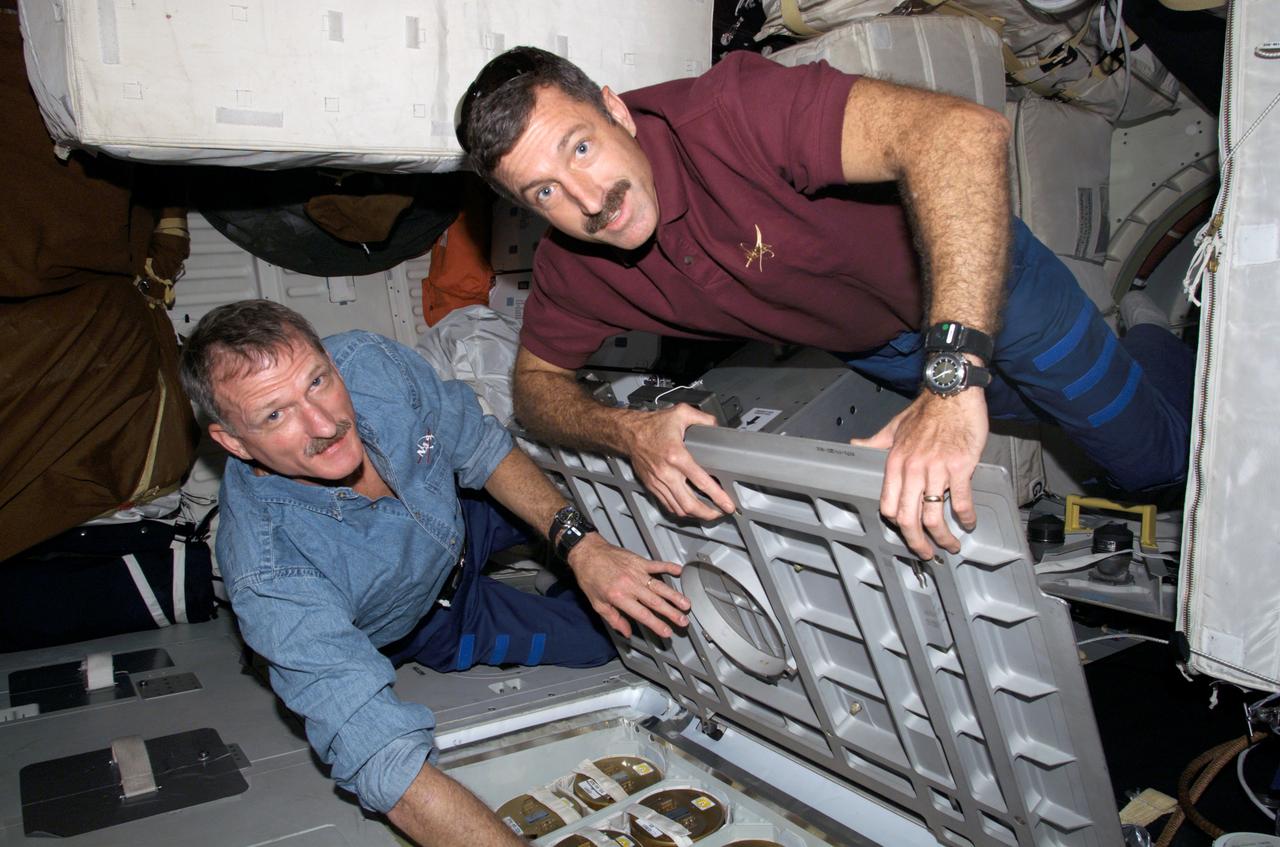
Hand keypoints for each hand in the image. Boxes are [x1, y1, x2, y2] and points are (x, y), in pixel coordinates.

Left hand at [566, 533, 690, 638]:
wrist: (587, 552)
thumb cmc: (589, 576)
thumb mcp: (597, 603)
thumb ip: (614, 619)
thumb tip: (626, 632)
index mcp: (619, 597)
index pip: (643, 615)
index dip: (657, 625)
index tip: (667, 631)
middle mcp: (630, 585)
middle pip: (655, 602)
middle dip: (671, 613)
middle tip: (683, 621)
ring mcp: (636, 572)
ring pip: (660, 586)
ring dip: (674, 596)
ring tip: (686, 604)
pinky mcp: (639, 561)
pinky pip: (657, 565)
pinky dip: (669, 567)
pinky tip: (680, 571)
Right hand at [626, 404, 734, 519]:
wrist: (629, 433)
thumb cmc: (652, 425)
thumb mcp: (681, 413)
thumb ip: (702, 419)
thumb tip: (716, 425)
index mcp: (676, 456)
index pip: (701, 481)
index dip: (717, 496)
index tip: (728, 504)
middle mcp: (667, 472)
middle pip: (689, 504)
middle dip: (708, 513)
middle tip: (720, 512)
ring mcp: (658, 482)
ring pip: (678, 508)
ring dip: (695, 514)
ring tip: (708, 513)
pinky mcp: (652, 486)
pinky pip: (668, 505)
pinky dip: (681, 511)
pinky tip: (689, 508)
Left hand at [849, 388, 987, 559]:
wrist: (952, 392)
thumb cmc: (926, 410)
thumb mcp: (893, 427)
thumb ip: (875, 443)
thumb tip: (854, 445)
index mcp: (895, 463)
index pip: (888, 505)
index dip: (896, 525)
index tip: (905, 533)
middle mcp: (912, 469)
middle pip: (909, 518)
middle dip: (918, 542)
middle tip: (927, 553)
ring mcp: (936, 470)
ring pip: (935, 516)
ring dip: (944, 537)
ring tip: (951, 545)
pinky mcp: (960, 467)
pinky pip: (961, 501)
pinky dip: (966, 517)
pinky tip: (969, 523)